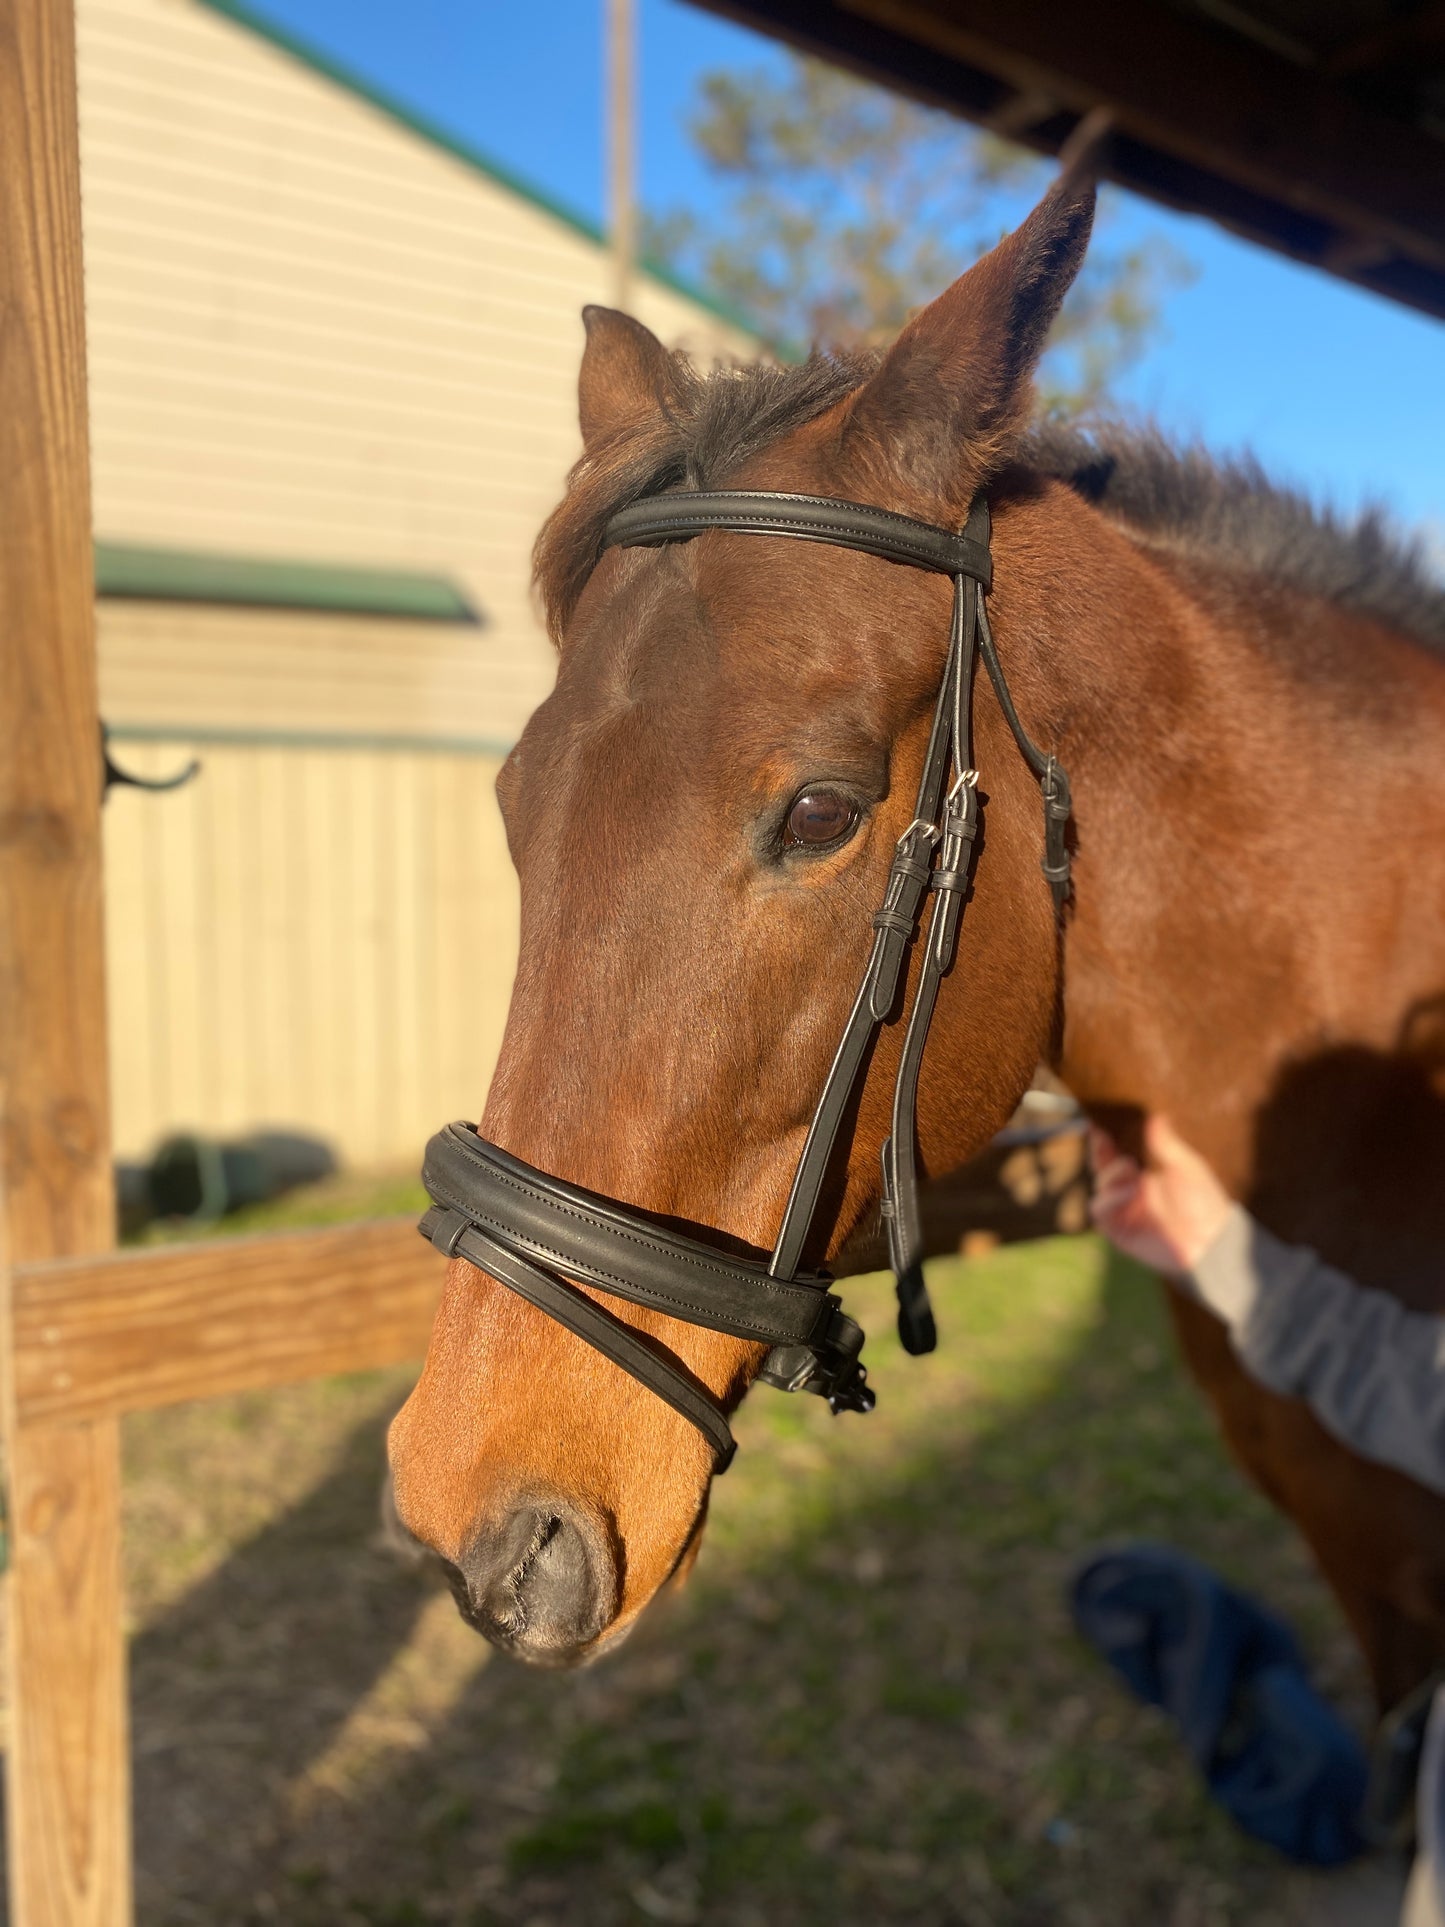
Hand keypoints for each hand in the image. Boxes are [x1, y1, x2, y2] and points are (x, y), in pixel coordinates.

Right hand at [1088, 1115, 1234, 1277]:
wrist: (1209, 1240)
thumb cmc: (1203, 1202)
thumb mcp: (1186, 1167)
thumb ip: (1167, 1144)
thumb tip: (1156, 1117)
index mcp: (1142, 1176)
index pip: (1114, 1155)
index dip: (1103, 1143)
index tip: (1099, 1127)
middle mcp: (1129, 1192)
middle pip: (1101, 1169)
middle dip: (1102, 1155)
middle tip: (1111, 1145)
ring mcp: (1123, 1211)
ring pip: (1099, 1187)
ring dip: (1110, 1175)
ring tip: (1132, 1171)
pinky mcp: (1119, 1230)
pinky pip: (1101, 1211)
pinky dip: (1110, 1198)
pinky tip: (1129, 1191)